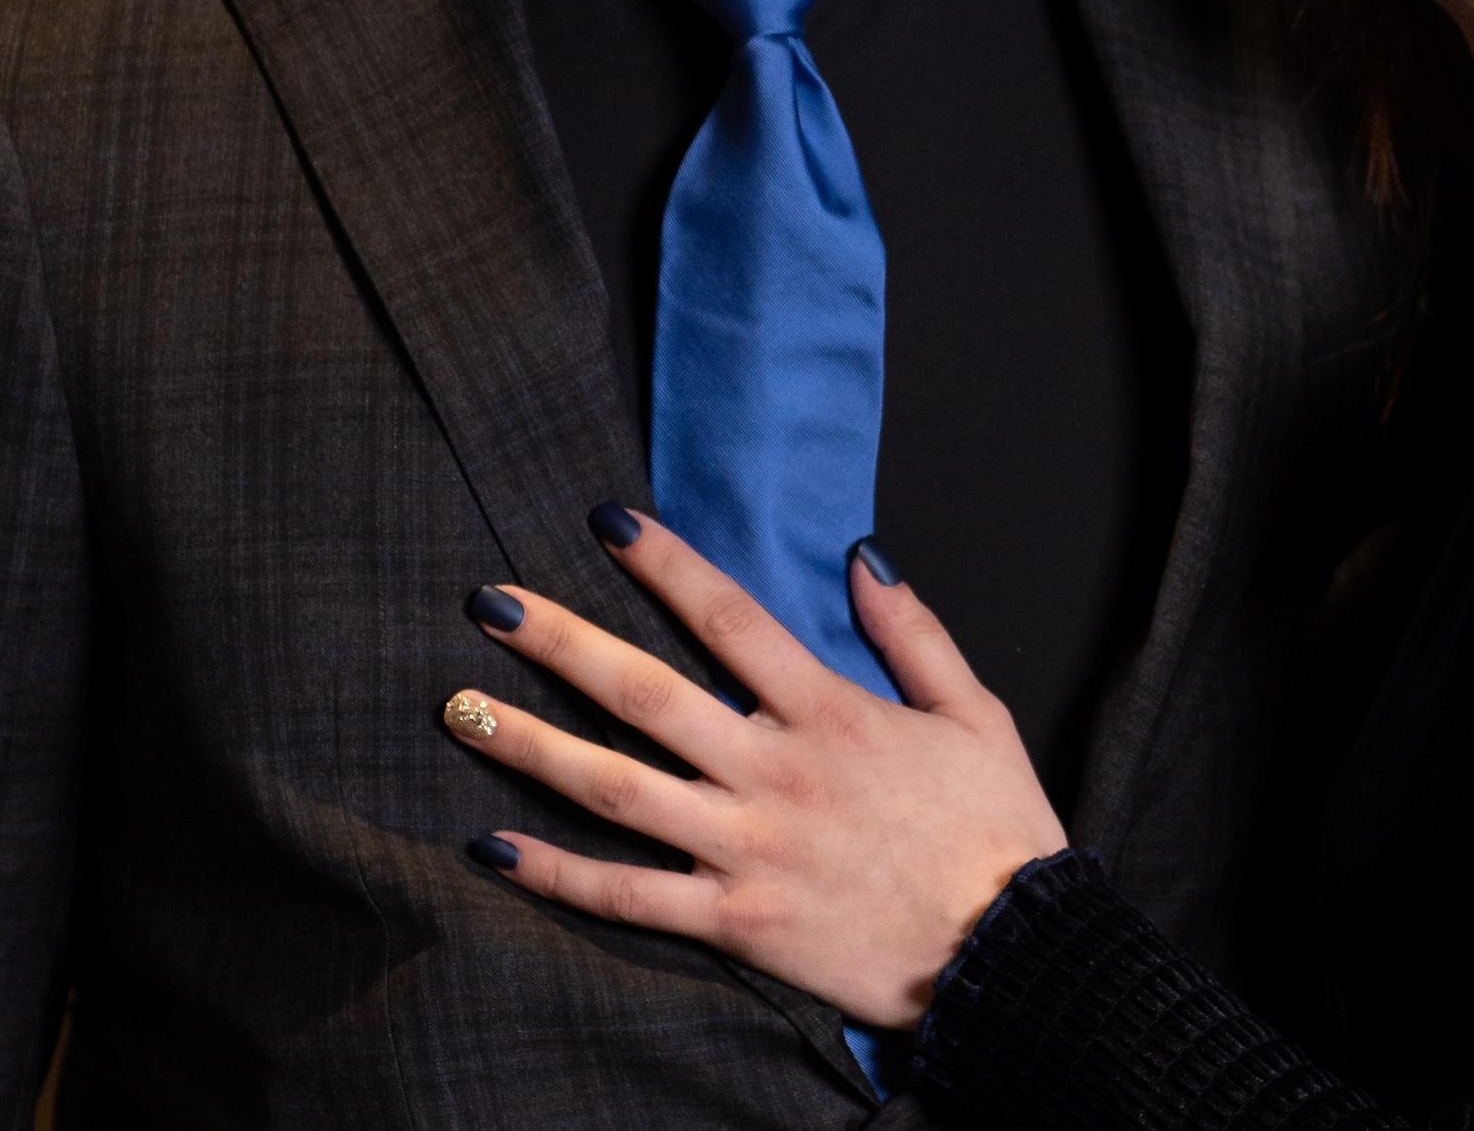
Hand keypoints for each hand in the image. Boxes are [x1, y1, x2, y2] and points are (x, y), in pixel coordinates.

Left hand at [441, 516, 1067, 1027]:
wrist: (1012, 951)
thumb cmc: (994, 826)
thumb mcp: (973, 709)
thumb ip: (913, 630)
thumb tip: (861, 554)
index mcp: (829, 711)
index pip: (729, 615)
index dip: (664, 563)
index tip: (605, 521)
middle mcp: (774, 772)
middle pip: (646, 694)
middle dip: (561, 643)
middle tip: (489, 604)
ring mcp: (748, 850)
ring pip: (618, 790)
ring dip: (532, 747)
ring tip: (461, 710)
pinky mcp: (737, 924)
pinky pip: (629, 898)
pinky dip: (555, 874)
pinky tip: (492, 846)